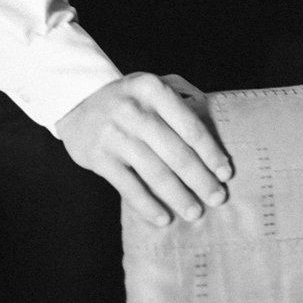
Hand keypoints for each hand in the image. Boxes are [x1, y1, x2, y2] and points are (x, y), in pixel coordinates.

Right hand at [55, 72, 232, 226]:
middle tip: (217, 198)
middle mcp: (135, 110)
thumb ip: (183, 96)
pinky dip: (148, 206)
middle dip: (200, 179)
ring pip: (155, 173)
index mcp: (153, 89)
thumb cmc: (128, 98)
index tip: (225, 172)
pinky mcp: (99, 157)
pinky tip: (163, 218)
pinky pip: (129, 187)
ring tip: (194, 212)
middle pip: (176, 153)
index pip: (190, 125)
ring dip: (178, 196)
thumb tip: (212, 120)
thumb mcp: (153, 84)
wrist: (77, 100)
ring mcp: (115, 135)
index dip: (210, 152)